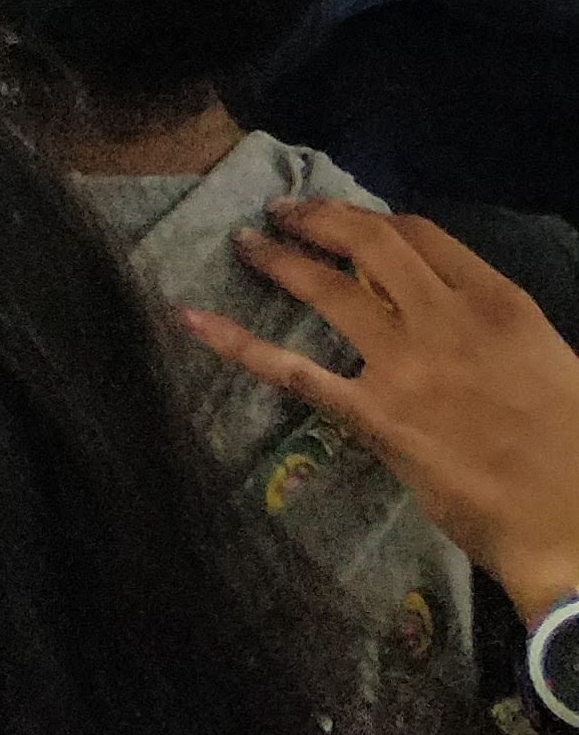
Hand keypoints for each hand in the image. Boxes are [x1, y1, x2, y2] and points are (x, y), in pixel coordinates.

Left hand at [185, 202, 578, 617]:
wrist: (577, 522)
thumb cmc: (578, 448)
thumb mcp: (553, 363)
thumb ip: (498, 331)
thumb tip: (449, 314)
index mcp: (500, 305)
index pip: (423, 236)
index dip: (371, 218)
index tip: (341, 216)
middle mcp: (449, 320)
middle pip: (369, 244)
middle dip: (317, 219)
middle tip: (281, 212)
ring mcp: (407, 366)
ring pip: (327, 289)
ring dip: (279, 259)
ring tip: (246, 244)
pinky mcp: (374, 416)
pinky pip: (293, 371)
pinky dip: (238, 342)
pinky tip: (194, 320)